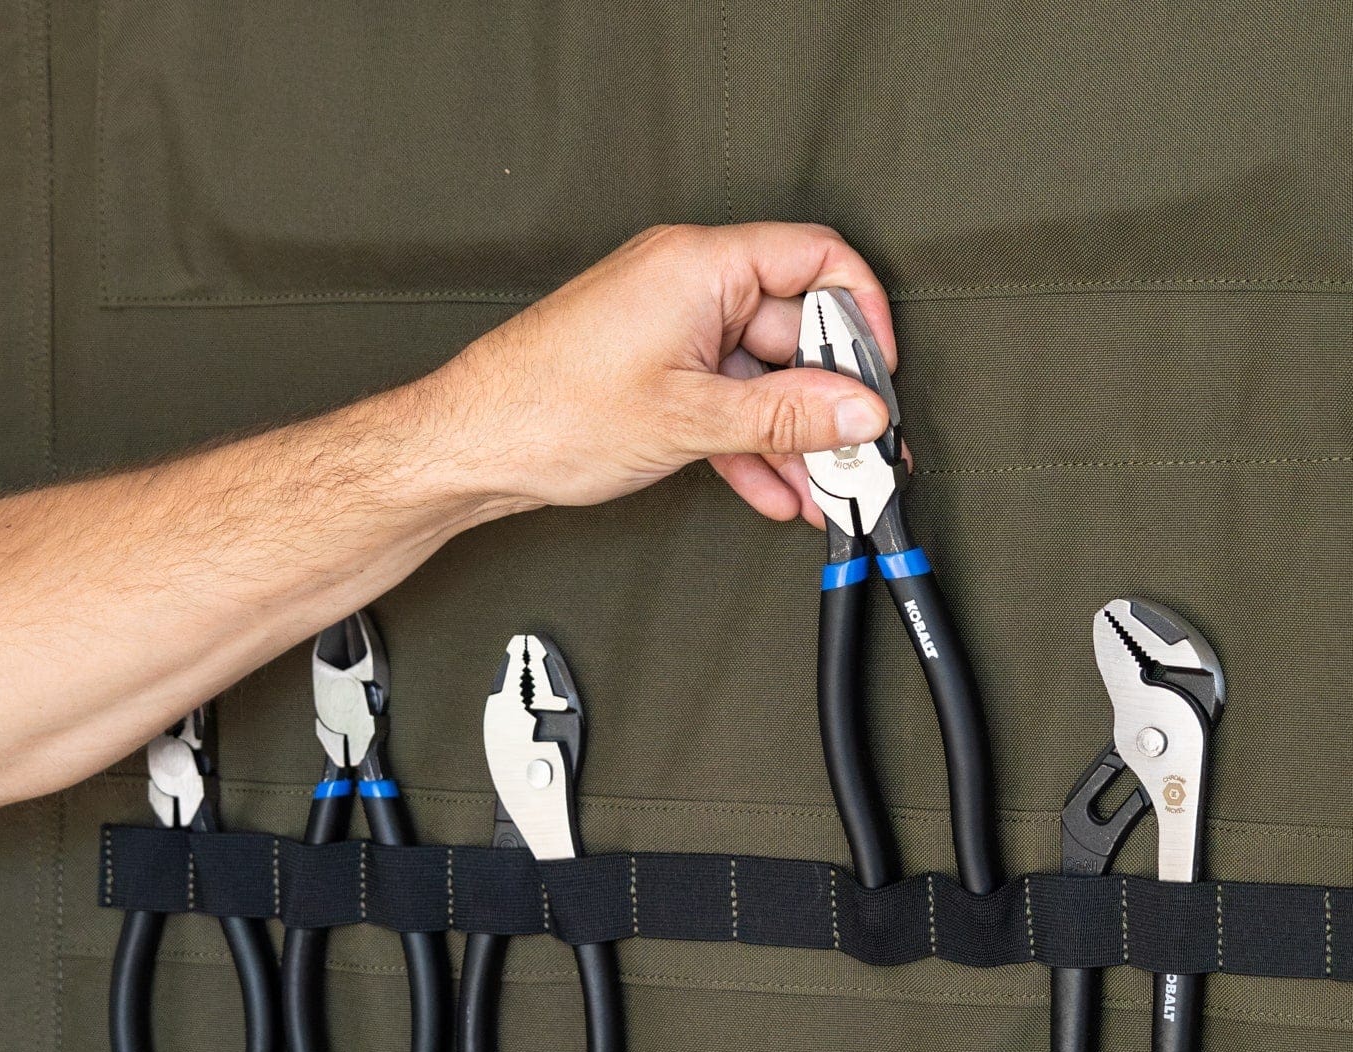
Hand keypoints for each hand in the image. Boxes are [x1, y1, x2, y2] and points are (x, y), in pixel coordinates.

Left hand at [426, 222, 895, 525]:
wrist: (474, 446)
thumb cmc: (549, 411)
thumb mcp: (690, 419)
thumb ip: (785, 416)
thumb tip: (857, 413)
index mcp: (700, 264)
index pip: (816, 259)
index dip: (862, 314)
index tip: (879, 375)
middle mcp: (689, 283)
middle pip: (794, 329)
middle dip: (829, 400)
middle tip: (859, 453)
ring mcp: (673, 329)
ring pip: (761, 378)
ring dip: (794, 437)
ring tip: (824, 489)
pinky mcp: (658, 373)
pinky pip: (727, 401)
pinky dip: (752, 445)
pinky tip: (776, 491)